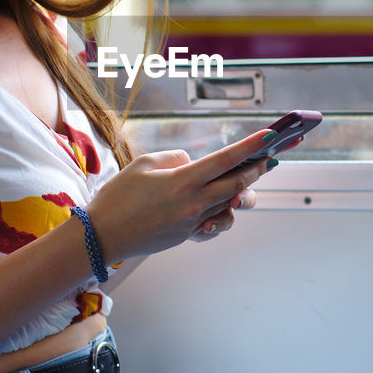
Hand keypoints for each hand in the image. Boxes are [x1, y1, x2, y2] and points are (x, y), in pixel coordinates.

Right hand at [84, 128, 275, 261]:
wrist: (101, 236)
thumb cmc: (118, 196)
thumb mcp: (144, 164)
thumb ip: (175, 159)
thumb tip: (193, 163)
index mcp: (183, 181)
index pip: (226, 160)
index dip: (251, 147)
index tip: (271, 136)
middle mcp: (193, 203)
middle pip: (237, 184)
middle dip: (257, 170)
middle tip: (271, 158)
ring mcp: (192, 222)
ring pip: (231, 207)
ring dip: (242, 193)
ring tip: (247, 180)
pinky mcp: (187, 235)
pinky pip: (215, 223)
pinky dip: (221, 212)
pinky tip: (220, 205)